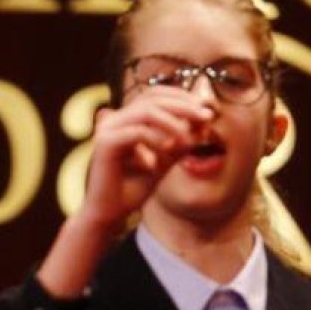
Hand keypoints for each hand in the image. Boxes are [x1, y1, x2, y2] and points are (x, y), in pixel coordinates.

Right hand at [80, 87, 215, 229]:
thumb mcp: (164, 161)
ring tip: (189, 137)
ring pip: (146, 111)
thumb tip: (204, 121)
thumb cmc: (133, 188)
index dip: (181, 97)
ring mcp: (107, 129)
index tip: (205, 109)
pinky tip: (168, 152)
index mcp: (125, 119)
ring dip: (173, 121)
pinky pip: (137, 132)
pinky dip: (156, 139)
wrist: (110, 214)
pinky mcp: (104, 143)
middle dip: (183, 106)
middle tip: (206, 116)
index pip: (154, 95)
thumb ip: (180, 141)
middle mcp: (114, 119)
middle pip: (152, 98)